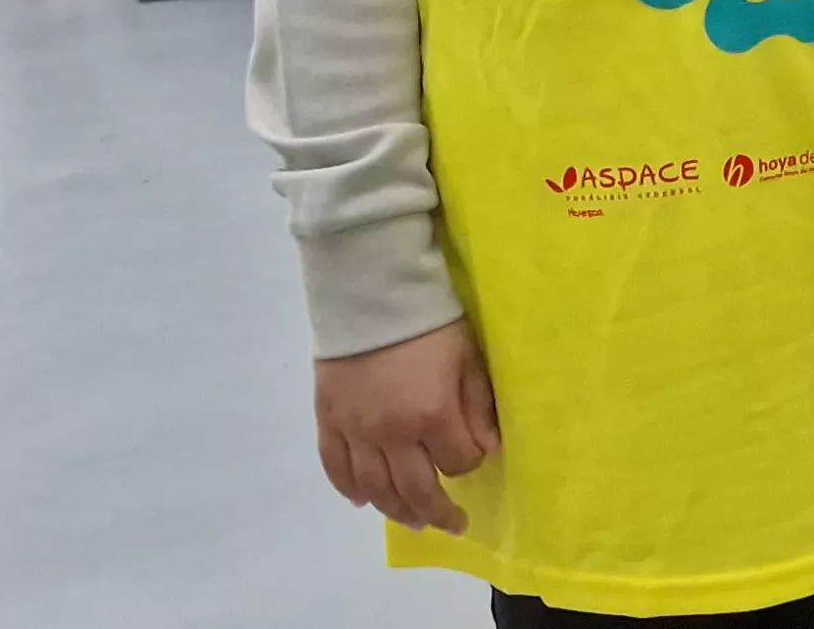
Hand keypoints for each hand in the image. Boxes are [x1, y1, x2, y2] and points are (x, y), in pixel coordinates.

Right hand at [311, 321, 499, 535]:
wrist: (369, 289)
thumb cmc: (429, 320)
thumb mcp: (467, 357)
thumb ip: (477, 406)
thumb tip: (486, 448)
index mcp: (431, 415)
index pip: (458, 462)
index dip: (470, 462)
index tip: (474, 452)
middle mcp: (391, 433)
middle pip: (416, 490)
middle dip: (438, 512)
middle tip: (451, 525)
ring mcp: (355, 430)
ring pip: (375, 489)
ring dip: (396, 511)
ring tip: (413, 520)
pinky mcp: (327, 419)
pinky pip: (335, 466)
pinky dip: (348, 488)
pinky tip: (362, 501)